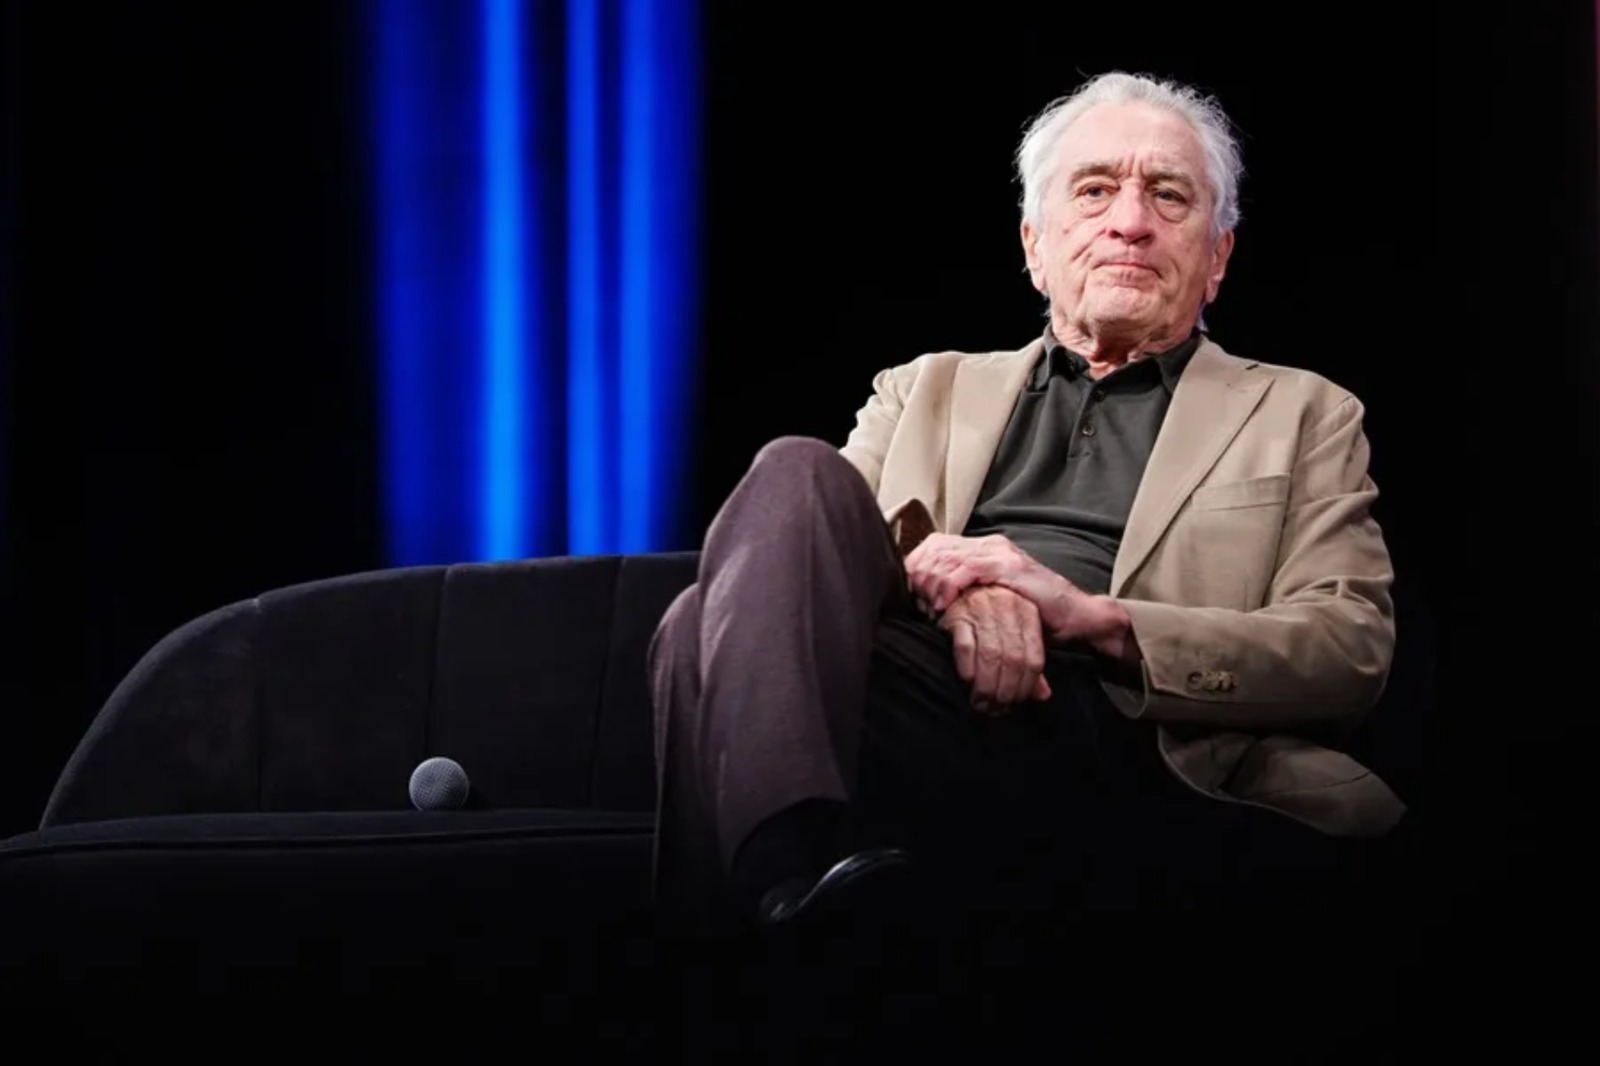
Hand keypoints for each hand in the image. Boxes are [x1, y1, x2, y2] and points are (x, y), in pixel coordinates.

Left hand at [906, 532, 1139, 660]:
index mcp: (981, 549)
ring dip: (929, 583)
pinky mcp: (1008, 566)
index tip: (907, 596)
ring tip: (927, 608)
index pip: (933, 546)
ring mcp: (999, 553)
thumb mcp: (990, 602)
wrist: (1076, 617)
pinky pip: (966, 567)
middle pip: (933, 548)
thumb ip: (963, 595)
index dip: (915, 568)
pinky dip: (948, 585)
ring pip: (945, 556)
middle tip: (914, 605)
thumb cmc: (1032, 616)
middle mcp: (988, 545)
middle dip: (917, 577)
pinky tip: (942, 604)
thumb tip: (924, 606)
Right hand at [937, 586, 1052, 714]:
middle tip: (997, 708)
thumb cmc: (987, 614)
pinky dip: (968, 669)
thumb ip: (1028, 661)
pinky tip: (968, 683)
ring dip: (986, 686)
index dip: (1026, 686)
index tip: (1017, 703)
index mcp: (1027, 611)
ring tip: (983, 703)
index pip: (1033, 658)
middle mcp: (1007, 606)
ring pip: (991, 655)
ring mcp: (982, 607)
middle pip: (1013, 659)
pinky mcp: (957, 613)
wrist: (957, 588)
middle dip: (1005, 690)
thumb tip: (1042, 695)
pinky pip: (965, 647)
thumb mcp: (1014, 631)